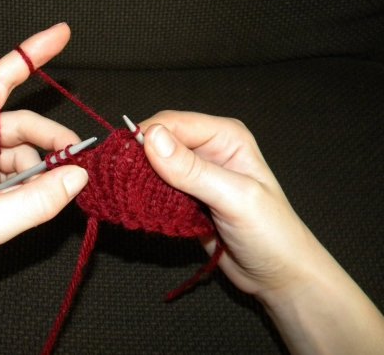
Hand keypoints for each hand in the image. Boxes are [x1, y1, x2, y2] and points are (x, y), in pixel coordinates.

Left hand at [0, 23, 88, 353]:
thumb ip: (35, 200)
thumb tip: (79, 176)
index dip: (30, 53)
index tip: (62, 33)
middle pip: (24, 123)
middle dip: (53, 140)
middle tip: (80, 164)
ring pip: (28, 151)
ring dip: (48, 168)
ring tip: (59, 192)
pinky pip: (25, 173)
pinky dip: (40, 184)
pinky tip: (44, 202)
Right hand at [141, 111, 383, 352]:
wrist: (278, 276)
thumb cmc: (271, 235)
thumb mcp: (235, 198)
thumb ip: (193, 170)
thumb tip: (150, 138)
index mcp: (225, 136)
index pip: (173, 123)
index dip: (146, 137)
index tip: (124, 161)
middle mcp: (208, 148)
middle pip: (158, 140)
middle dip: (138, 158)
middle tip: (121, 179)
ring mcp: (194, 173)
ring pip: (152, 164)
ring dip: (138, 177)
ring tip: (126, 192)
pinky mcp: (183, 197)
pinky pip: (154, 187)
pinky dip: (143, 194)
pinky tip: (137, 204)